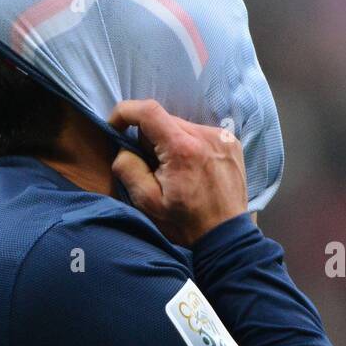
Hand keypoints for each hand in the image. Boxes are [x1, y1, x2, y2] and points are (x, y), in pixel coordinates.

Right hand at [108, 99, 248, 246]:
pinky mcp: (231, 142)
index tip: (115, 127)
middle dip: (151, 139)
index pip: (147, 111)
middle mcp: (205, 135)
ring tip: (179, 173)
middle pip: (163, 119)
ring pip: (181, 126)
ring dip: (171, 142)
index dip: (124, 112)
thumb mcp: (147, 202)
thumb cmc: (186, 223)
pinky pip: (200, 133)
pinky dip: (190, 146)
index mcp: (182, 148)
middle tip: (155, 168)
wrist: (226, 235)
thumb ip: (128, 168)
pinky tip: (194, 170)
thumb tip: (124, 147)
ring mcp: (222, 137)